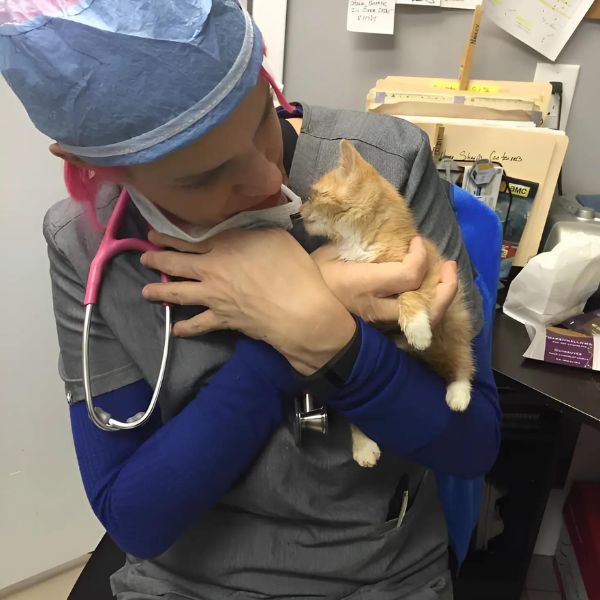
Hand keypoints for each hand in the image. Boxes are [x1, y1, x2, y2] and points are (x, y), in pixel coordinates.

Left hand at [140, 229, 355, 374]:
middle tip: (144, 259)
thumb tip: (241, 229)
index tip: (152, 236)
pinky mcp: (222, 319)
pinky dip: (186, 328)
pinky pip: (198, 324)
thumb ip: (251, 231)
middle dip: (157, 261)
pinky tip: (176, 330)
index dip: (167, 238)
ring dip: (160, 292)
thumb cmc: (290, 267)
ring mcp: (214, 297)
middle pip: (176, 264)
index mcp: (225, 245)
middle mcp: (212, 270)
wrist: (296, 308)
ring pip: (179, 293)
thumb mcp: (273, 236)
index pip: (189, 240)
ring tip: (145, 293)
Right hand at [311, 237, 457, 328]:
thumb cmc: (312, 278)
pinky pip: (411, 322)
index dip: (421, 257)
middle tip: (450, 267)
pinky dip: (425, 307)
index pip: (408, 274)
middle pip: (426, 308)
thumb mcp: (330, 253)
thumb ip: (360, 245)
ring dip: (440, 300)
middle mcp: (375, 309)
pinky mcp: (378, 332)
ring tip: (445, 279)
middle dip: (447, 288)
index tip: (416, 242)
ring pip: (422, 320)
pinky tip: (426, 292)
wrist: (296, 313)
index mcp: (362, 285)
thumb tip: (389, 235)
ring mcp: (378, 325)